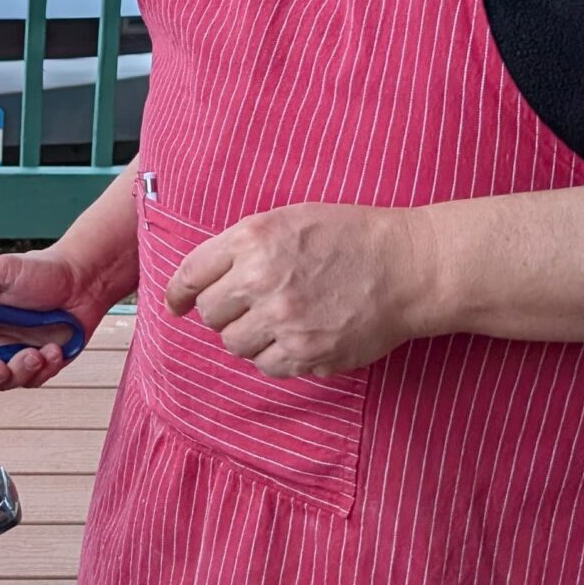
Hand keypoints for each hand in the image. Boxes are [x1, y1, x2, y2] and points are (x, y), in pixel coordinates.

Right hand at [0, 247, 108, 392]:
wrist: (84, 279)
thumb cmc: (43, 270)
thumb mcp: (2, 270)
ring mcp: (14, 354)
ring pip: (3, 382)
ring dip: (19, 372)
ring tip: (36, 352)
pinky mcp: (39, 364)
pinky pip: (32, 380)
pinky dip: (43, 369)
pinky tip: (53, 350)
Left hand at [166, 204, 435, 378]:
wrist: (407, 266)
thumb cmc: (351, 236)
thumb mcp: (290, 218)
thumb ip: (243, 243)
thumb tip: (202, 278)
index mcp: (252, 239)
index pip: (191, 274)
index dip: (177, 294)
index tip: (176, 305)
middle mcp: (261, 280)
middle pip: (211, 315)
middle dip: (224, 312)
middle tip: (250, 306)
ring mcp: (283, 320)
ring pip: (235, 344)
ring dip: (249, 337)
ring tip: (278, 321)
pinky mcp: (306, 352)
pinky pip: (267, 366)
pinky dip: (274, 357)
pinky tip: (295, 338)